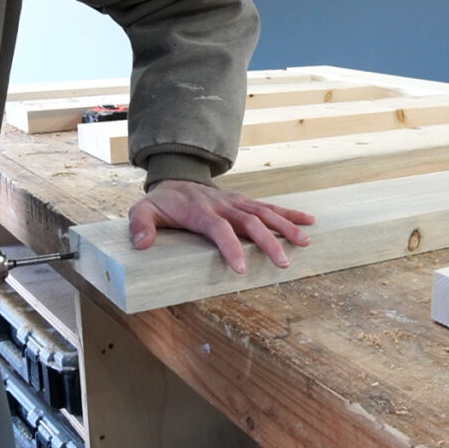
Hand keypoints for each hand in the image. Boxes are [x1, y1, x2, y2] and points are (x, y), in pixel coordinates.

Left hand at [128, 180, 314, 272]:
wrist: (176, 179)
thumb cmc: (162, 203)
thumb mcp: (143, 211)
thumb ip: (140, 225)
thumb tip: (142, 243)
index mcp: (200, 211)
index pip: (218, 229)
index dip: (230, 247)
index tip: (240, 268)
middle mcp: (223, 205)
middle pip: (249, 222)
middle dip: (268, 242)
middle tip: (283, 263)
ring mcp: (237, 202)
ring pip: (265, 213)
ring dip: (286, 227)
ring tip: (305, 243)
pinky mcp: (245, 202)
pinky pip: (269, 207)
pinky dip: (289, 213)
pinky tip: (308, 223)